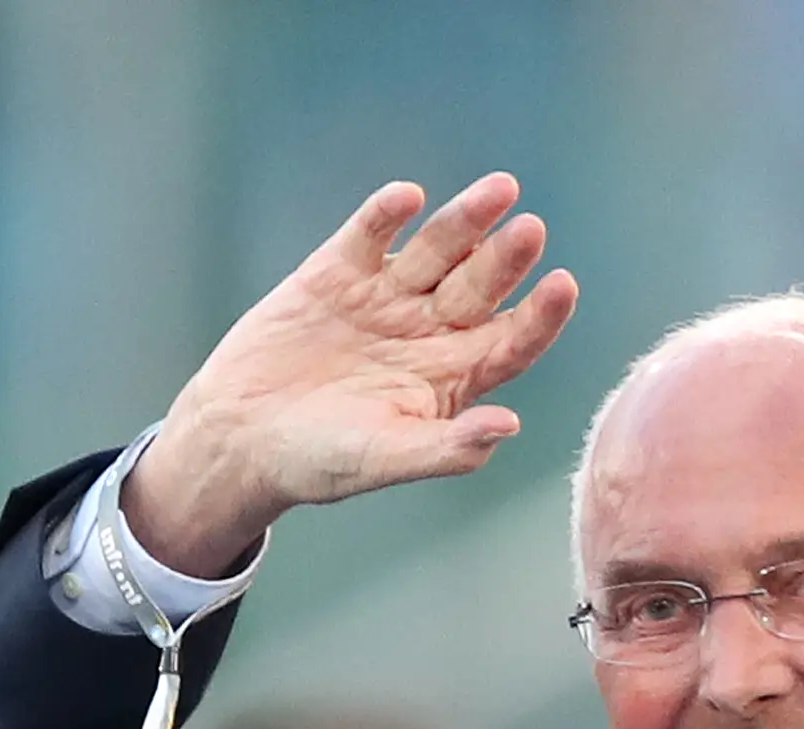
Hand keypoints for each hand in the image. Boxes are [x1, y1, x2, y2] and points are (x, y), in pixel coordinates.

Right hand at [123, 173, 578, 575]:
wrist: (240, 438)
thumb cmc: (321, 461)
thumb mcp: (387, 458)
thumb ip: (447, 448)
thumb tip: (510, 427)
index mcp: (451, 377)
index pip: (511, 341)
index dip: (540, 316)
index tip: (563, 285)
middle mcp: (427, 331)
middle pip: (480, 287)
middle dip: (506, 260)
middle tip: (531, 231)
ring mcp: (384, 297)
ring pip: (436, 251)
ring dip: (465, 222)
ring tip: (499, 191)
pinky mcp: (335, 273)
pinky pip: (368, 234)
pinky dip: (385, 214)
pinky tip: (408, 197)